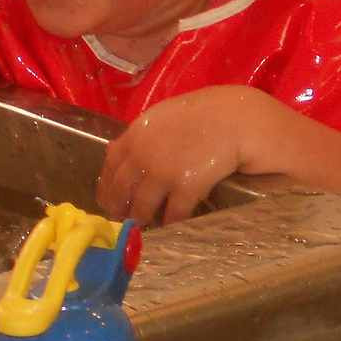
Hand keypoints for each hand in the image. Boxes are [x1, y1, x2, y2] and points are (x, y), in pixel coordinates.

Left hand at [96, 87, 269, 224]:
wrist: (234, 118)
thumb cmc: (202, 113)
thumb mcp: (162, 116)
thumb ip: (139, 135)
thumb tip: (116, 152)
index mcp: (136, 135)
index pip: (109, 166)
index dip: (106, 186)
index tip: (106, 199)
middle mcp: (143, 155)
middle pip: (121, 190)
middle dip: (118, 209)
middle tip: (122, 220)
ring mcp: (163, 173)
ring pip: (142, 207)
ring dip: (141, 220)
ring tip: (143, 226)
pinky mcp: (186, 187)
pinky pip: (172, 214)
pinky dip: (169, 224)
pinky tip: (169, 227)